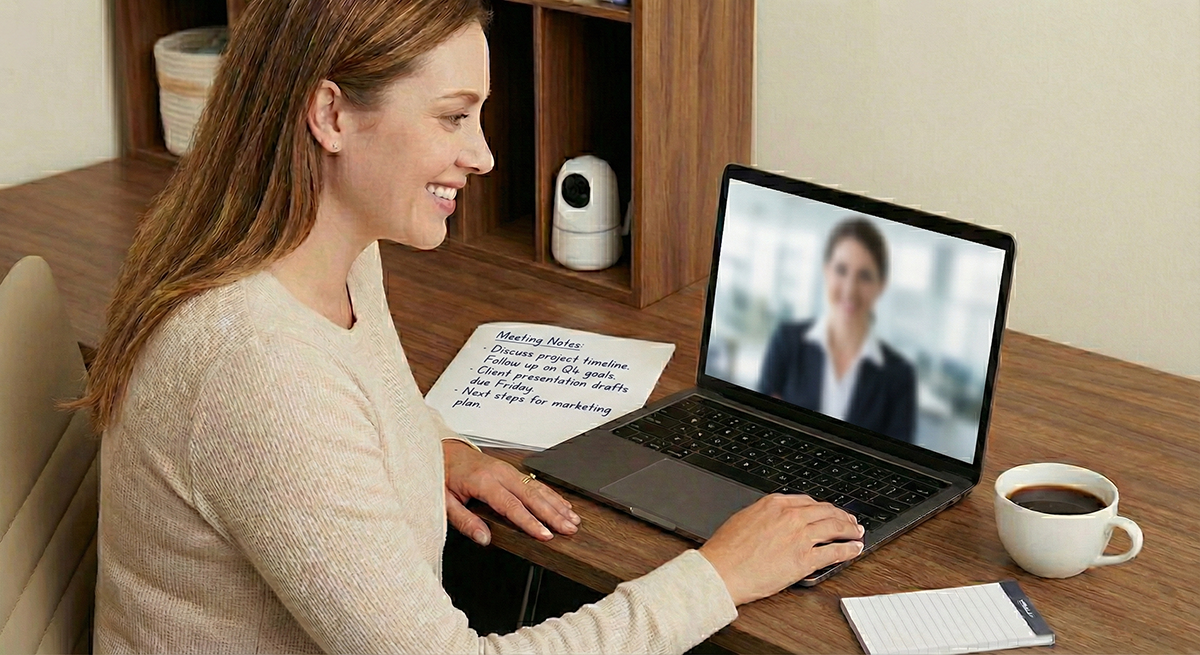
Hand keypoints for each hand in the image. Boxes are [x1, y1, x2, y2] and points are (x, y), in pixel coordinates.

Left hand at [442, 440, 580, 545]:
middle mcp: (500, 474)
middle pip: (532, 496)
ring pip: (538, 488)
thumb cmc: (443, 475)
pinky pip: (535, 482)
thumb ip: (465, 521)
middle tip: (569, 529)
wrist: (443, 450)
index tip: (545, 534)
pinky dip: (552, 495)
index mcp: (483, 481)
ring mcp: (508, 470)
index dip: (530, 522)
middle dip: (553, 514)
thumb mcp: (444, 501)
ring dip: (557, 504)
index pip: (512, 506)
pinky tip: (562, 505)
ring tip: (572, 519)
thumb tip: (484, 538)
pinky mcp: (511, 470)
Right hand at [698, 494, 863, 604]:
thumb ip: (765, 515)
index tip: (828, 511)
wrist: (721, 571)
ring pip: (834, 528)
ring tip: (856, 532)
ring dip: (849, 529)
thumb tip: (775, 520)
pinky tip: (854, 549)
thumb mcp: (744, 519)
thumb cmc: (726, 550)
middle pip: (826, 511)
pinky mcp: (805, 559)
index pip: (808, 502)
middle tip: (849, 521)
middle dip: (841, 516)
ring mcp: (800, 537)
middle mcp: (791, 516)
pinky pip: (834, 552)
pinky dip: (848, 550)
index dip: (823, 507)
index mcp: (775, 504)